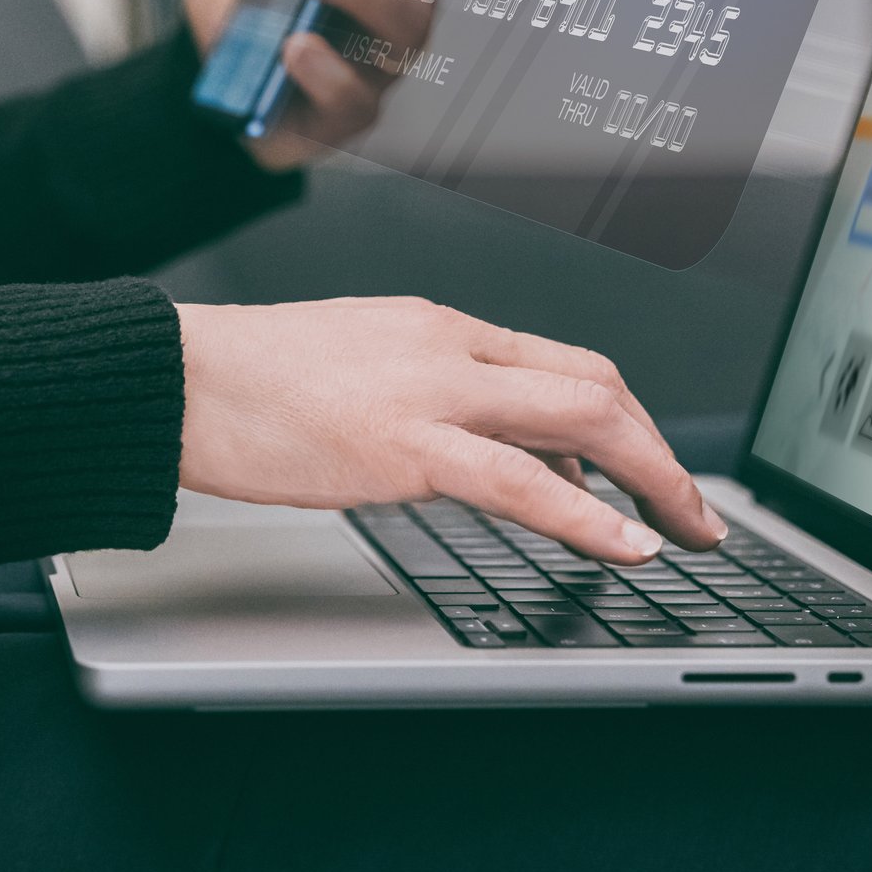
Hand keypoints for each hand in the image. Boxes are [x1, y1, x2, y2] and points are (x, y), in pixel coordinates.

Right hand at [176, 297, 727, 562]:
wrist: (177, 379)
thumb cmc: (250, 383)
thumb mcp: (361, 371)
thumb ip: (437, 406)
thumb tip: (503, 460)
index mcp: (438, 327)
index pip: (563, 364)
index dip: (627, 421)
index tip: (651, 472)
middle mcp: (448, 347)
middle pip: (594, 385)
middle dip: (659, 453)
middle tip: (694, 512)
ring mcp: (429, 391)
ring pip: (579, 419)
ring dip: (651, 479)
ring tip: (687, 533)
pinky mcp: (402, 446)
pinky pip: (519, 480)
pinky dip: (587, 514)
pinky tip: (624, 544)